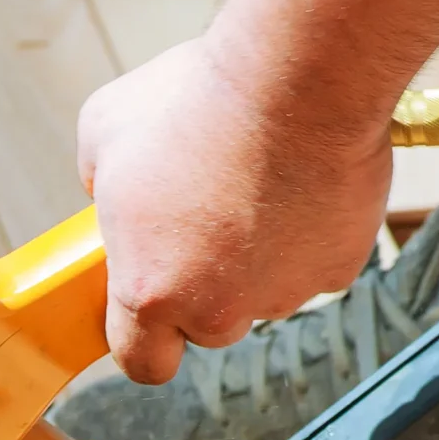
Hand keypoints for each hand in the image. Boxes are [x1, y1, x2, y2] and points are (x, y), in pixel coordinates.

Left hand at [78, 35, 392, 383]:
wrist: (295, 77)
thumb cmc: (194, 100)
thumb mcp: (104, 132)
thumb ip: (100, 187)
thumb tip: (113, 196)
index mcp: (151, 292)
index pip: (143, 363)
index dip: (145, 338)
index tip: (147, 303)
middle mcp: (220, 310)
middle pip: (209, 325)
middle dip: (204, 283)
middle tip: (201, 216)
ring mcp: (284, 294)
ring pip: (264, 292)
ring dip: (256, 254)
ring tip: (253, 180)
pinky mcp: (338, 268)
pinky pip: (313, 262)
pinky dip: (306, 231)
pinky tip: (297, 177)